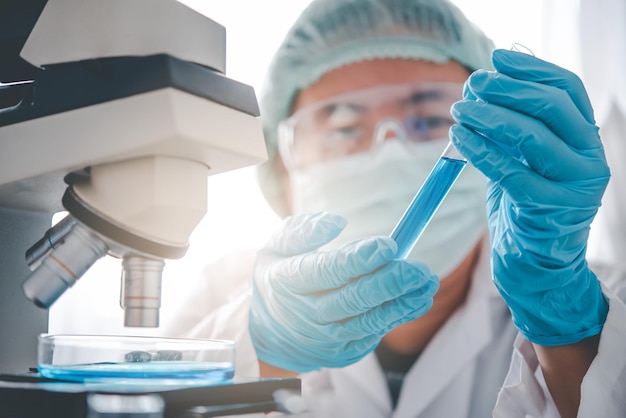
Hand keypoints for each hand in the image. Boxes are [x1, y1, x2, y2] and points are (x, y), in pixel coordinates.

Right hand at [249, 211, 438, 372]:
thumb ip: (304, 230)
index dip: (359, 259)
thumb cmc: (280, 276)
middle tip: (419, 269)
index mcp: (288, 282)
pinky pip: (372, 336)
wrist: (269, 330)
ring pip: (367, 322)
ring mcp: (323, 339)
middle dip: (389, 284)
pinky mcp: (340, 354)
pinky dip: (396, 318)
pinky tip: (416, 301)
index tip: (389, 245)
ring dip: (401, 304)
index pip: (326, 271)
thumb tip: (338, 222)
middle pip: (352, 300)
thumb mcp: (277, 246)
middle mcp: (305, 315)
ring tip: (427, 284)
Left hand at [450, 49, 609, 345]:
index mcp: (586, 139)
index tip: (497, 58)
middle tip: (472, 85)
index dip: (532, 69)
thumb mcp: (523, 159)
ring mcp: (575, 185)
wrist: (536, 263)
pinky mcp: (550, 208)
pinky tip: (459, 139)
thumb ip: (513, 127)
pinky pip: (511, 172)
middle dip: (506, 89)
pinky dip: (481, 150)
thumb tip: (482, 86)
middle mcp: (589, 158)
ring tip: (459, 110)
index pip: (568, 89)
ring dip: (489, 117)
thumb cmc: (524, 207)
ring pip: (532, 136)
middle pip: (551, 106)